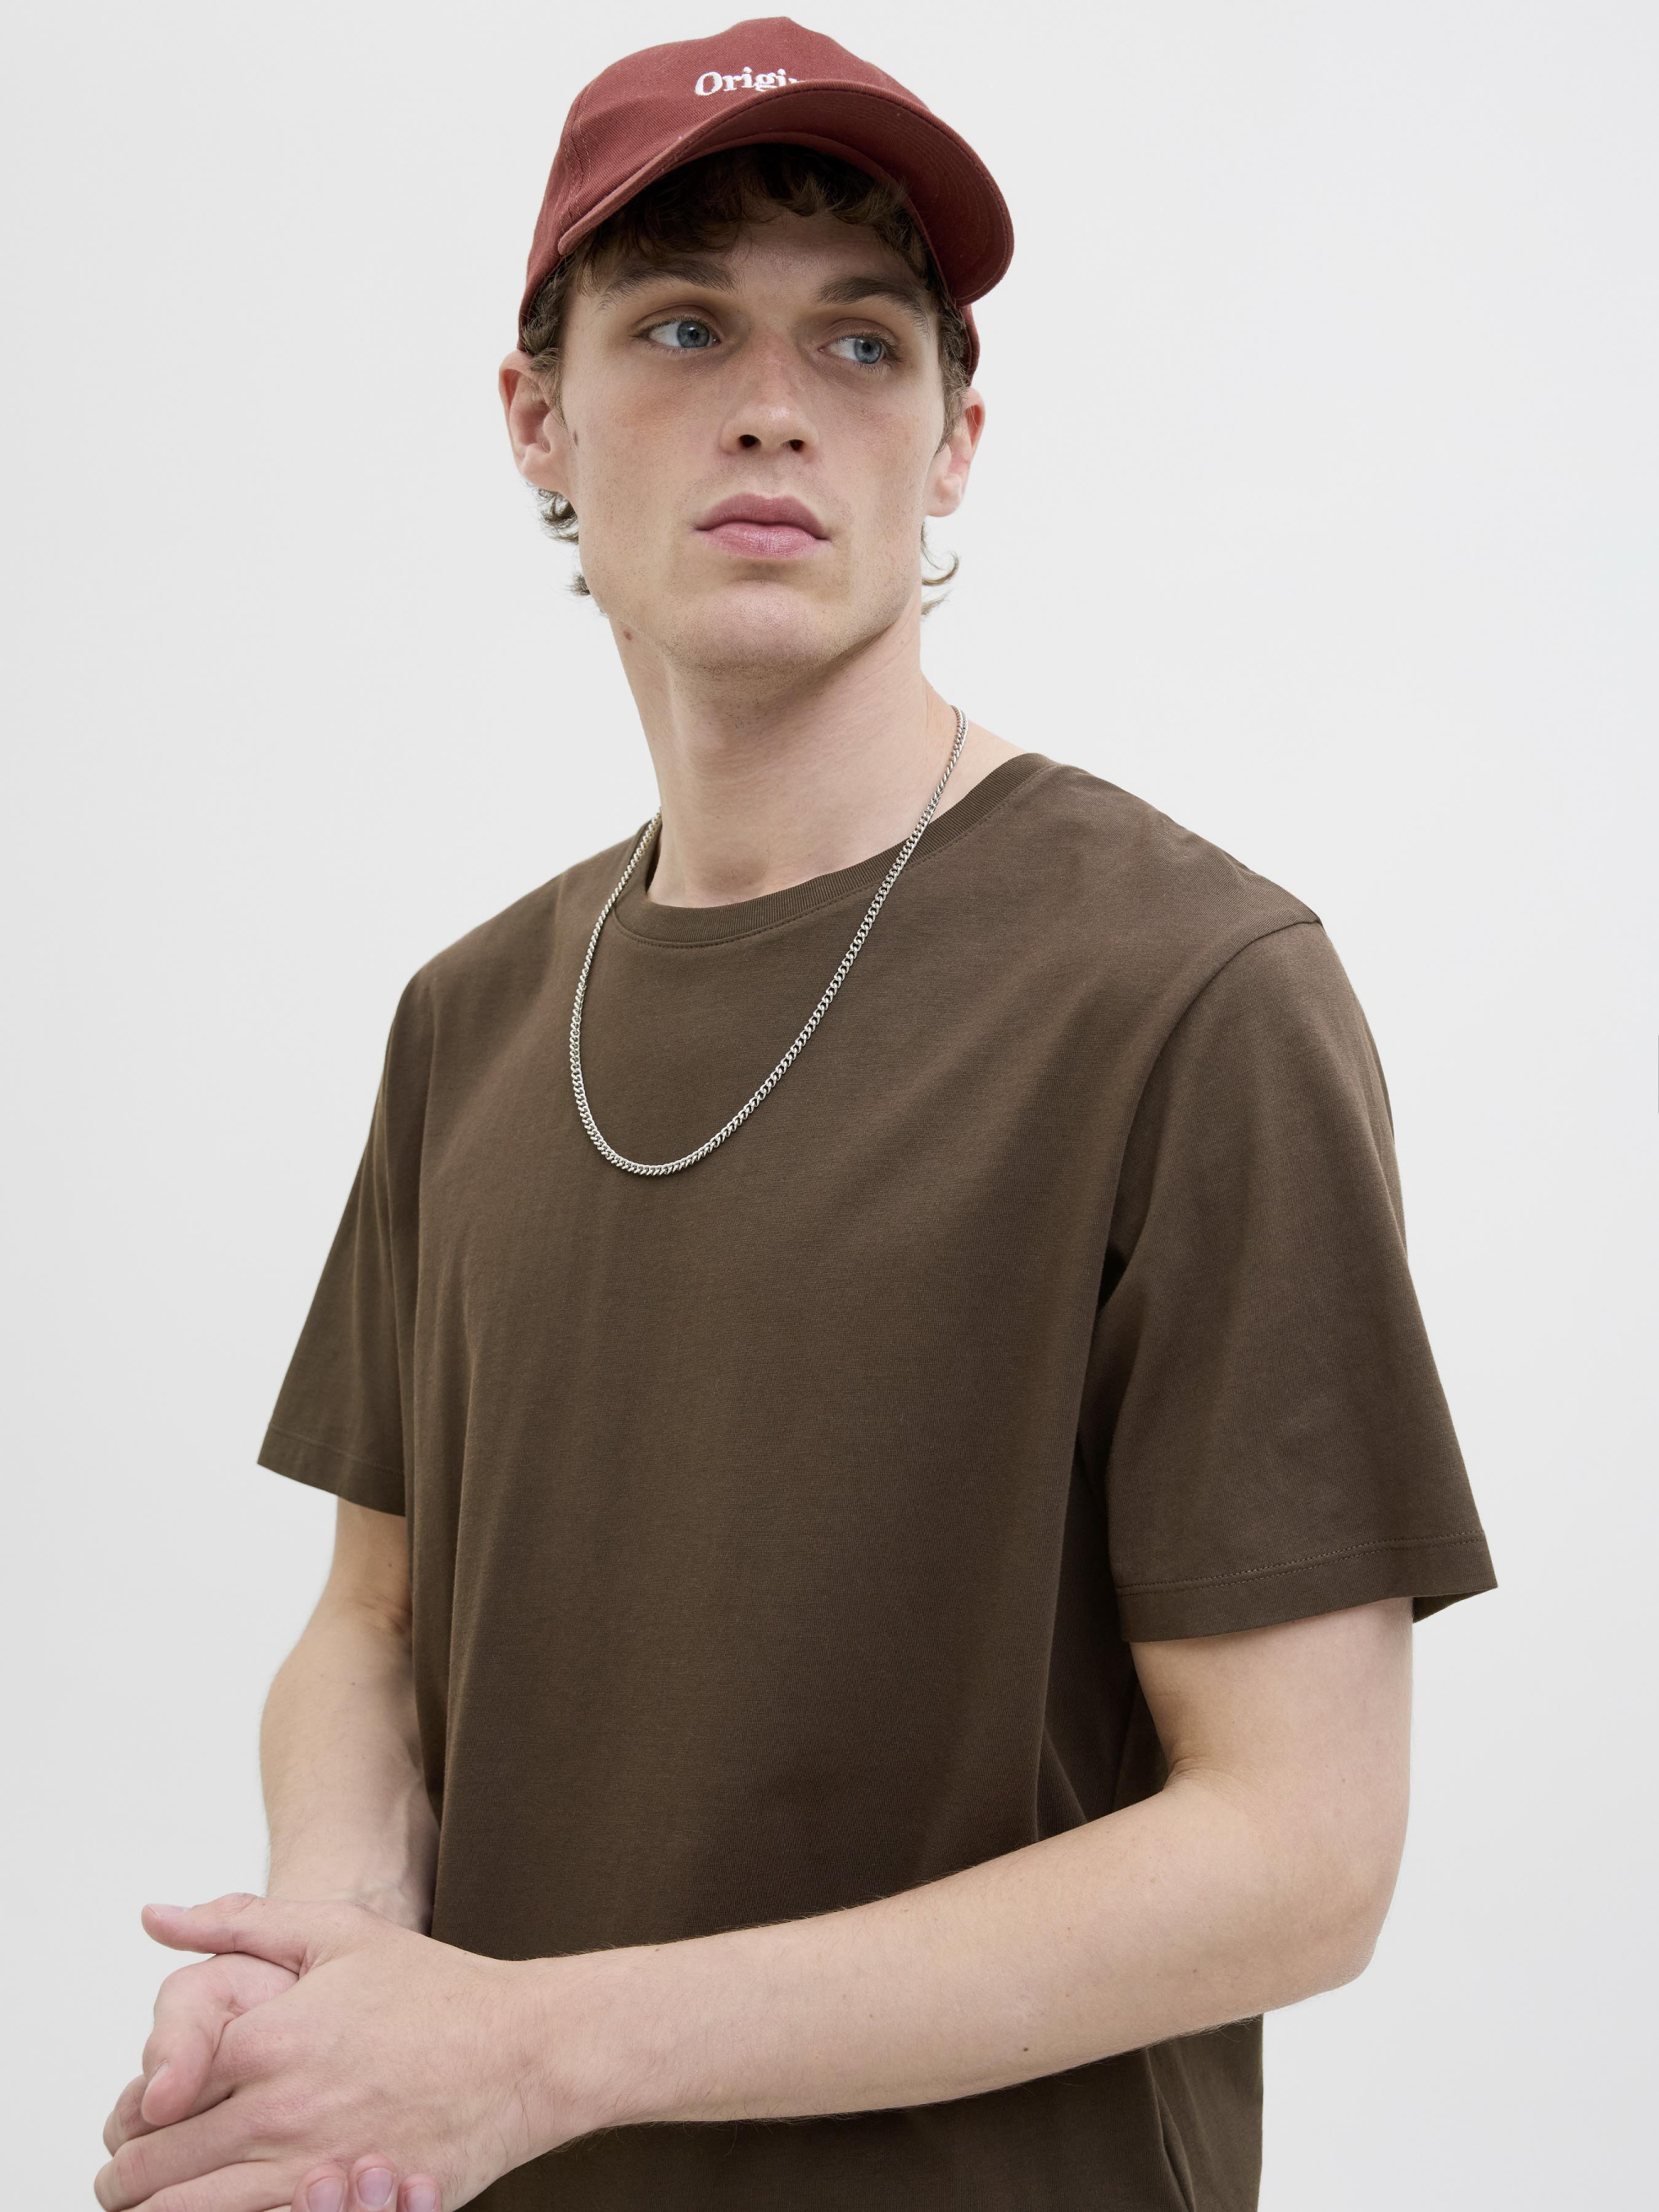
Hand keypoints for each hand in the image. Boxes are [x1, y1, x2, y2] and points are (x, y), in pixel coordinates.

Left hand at [91, 1892, 598, 2210]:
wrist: (527, 2050)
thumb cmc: (438, 1990)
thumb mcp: (339, 1933)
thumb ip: (237, 1922)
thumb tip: (154, 1916)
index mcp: (268, 2041)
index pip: (150, 2096)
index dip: (131, 2110)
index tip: (135, 2118)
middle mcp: (279, 2111)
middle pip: (153, 2169)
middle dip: (125, 2177)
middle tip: (126, 2177)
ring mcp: (313, 2170)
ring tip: (156, 2206)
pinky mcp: (348, 2209)